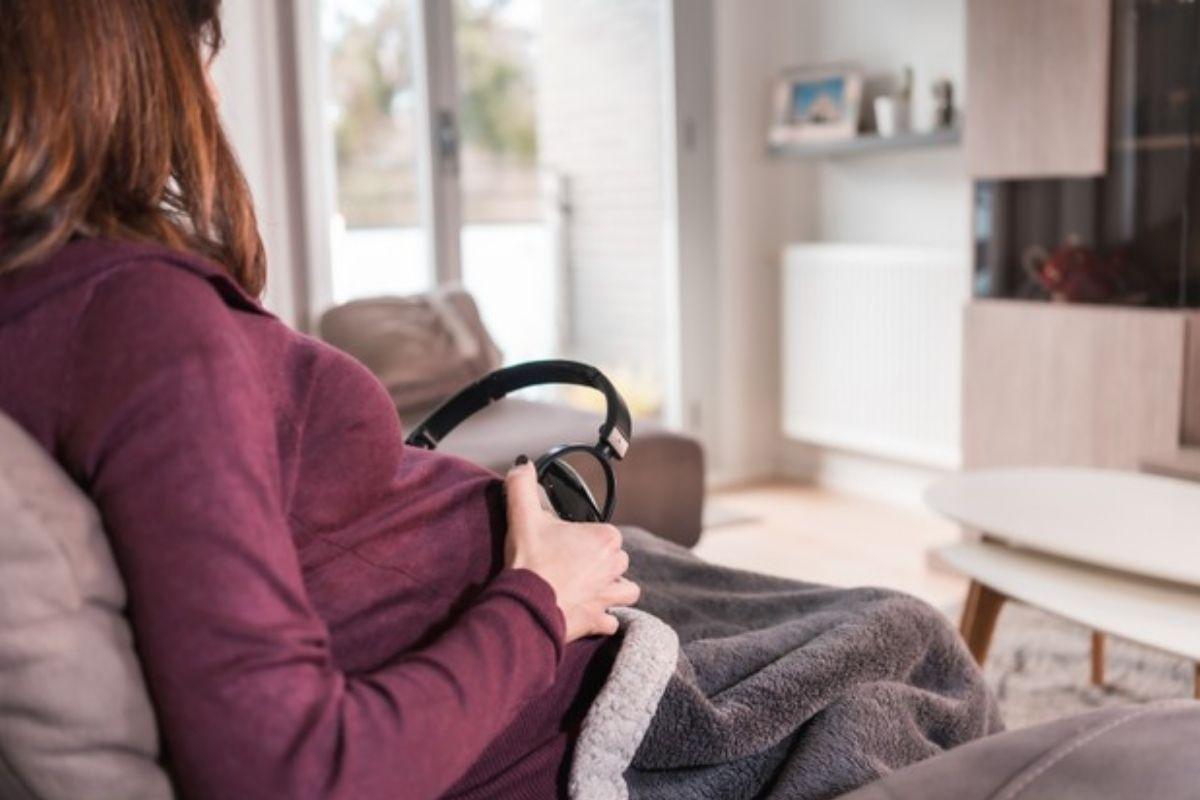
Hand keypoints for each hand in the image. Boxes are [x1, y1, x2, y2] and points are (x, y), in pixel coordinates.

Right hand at [503, 459, 639, 641]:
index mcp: (606, 538)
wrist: (526, 604)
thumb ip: (522, 485)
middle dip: (601, 562)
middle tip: (573, 564)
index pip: (606, 534)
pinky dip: (603, 618)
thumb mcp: (523, 515)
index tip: (566, 543)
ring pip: (626, 590)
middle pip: (617, 560)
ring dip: (613, 589)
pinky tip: (589, 612)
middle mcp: (614, 566)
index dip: (586, 538)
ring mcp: (608, 595)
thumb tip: (522, 465)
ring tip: (592, 587)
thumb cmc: (531, 560)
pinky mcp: (598, 620)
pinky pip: (611, 621)